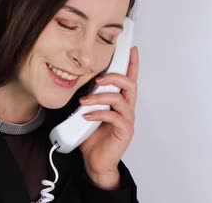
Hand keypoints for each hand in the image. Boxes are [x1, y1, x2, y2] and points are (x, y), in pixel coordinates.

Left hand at [78, 46, 138, 189]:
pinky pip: (114, 117)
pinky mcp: (125, 131)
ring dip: (100, 97)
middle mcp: (127, 109)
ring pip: (120, 99)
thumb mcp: (89, 113)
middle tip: (98, 78)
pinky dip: (99, 113)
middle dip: (114, 77)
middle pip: (130, 84)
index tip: (131, 49)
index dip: (132, 64)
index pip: (129, 79)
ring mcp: (127, 120)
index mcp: (120, 102)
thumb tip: (79, 86)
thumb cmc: (94, 138)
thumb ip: (90, 99)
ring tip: (85, 102)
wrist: (96, 163)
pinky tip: (87, 116)